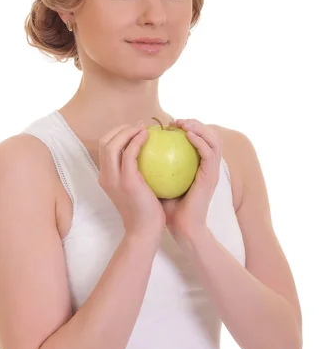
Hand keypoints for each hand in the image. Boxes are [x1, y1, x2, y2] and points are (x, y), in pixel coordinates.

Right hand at [98, 121, 165, 239]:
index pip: (105, 147)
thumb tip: (148, 152)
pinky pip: (129, 154)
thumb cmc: (145, 210)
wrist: (144, 231)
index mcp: (105, 177)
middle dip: (121, 128)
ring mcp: (113, 179)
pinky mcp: (127, 181)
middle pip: (105, 142)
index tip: (135, 130)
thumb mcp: (136, 188)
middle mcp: (105, 176)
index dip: (118, 134)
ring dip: (127, 131)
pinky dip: (136, 141)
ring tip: (143, 128)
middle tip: (139, 126)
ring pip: (112, 144)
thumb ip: (135, 171)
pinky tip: (148, 136)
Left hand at [160, 118, 222, 241]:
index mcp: (197, 167)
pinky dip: (200, 141)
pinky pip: (209, 154)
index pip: (197, 140)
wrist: (181, 228)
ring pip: (214, 140)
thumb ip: (152, 167)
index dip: (186, 128)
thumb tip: (134, 149)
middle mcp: (207, 167)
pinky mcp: (211, 177)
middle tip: (176, 120)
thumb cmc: (167, 209)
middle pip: (209, 135)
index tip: (167, 125)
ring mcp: (211, 172)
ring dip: (200, 128)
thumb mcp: (158, 183)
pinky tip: (187, 135)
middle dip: (195, 123)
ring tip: (183, 123)